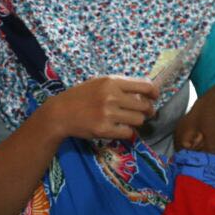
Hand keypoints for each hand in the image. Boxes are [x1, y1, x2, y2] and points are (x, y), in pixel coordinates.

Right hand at [43, 77, 158, 140]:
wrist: (61, 112)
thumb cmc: (81, 96)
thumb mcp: (100, 83)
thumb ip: (121, 85)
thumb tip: (147, 90)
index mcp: (111, 81)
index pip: (145, 86)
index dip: (154, 92)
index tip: (154, 97)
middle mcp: (111, 96)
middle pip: (144, 105)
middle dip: (148, 110)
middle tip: (145, 113)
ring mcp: (108, 113)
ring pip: (138, 120)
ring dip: (137, 121)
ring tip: (129, 120)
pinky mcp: (104, 129)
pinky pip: (128, 132)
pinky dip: (127, 132)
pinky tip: (120, 128)